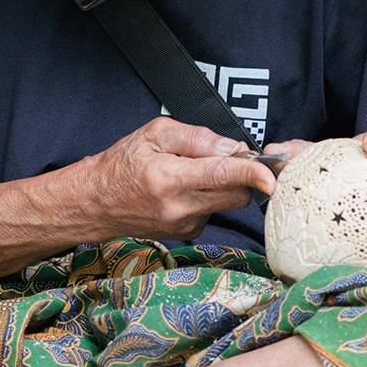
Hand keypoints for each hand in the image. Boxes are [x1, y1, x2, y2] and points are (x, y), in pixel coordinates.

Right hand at [84, 118, 277, 240]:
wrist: (95, 203)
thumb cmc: (122, 164)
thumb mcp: (154, 134)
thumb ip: (197, 137)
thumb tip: (231, 147)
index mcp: (170, 178)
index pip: (222, 176)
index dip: (251, 174)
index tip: (271, 176)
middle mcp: (180, 207)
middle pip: (236, 194)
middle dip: (244, 175)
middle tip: (229, 156)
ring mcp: (185, 224)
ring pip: (228, 202)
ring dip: (225, 185)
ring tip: (195, 171)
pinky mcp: (188, 232)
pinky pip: (214, 210)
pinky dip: (210, 196)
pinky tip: (186, 188)